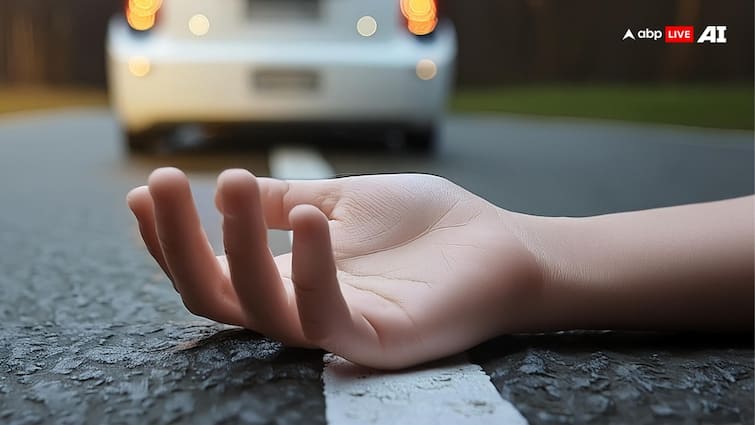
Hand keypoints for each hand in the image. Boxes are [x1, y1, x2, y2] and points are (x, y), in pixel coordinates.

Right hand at [127, 168, 542, 368]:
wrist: (498, 244)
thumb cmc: (423, 225)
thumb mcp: (341, 200)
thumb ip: (285, 200)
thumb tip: (226, 189)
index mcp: (287, 277)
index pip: (211, 268)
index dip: (171, 237)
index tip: (148, 190)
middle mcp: (300, 309)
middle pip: (214, 295)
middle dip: (178, 243)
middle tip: (163, 187)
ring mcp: (335, 329)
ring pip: (257, 308)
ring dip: (236, 246)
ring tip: (235, 185)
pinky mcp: (374, 341)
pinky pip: (325, 316)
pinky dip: (310, 268)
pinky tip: (310, 218)